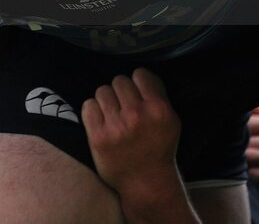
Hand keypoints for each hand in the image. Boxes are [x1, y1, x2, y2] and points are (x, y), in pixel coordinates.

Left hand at [82, 69, 184, 203]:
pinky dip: (93, 111)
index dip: (137, 82)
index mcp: (158, 110)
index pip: (140, 74)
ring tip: (112, 114)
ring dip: (106, 100)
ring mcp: (116, 126)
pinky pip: (88, 105)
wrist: (146, 183)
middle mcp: (137, 115)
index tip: (136, 92)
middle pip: (119, 81)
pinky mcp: (98, 136)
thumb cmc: (158, 149)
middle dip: (120, 92)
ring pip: (102, 91)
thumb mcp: (170, 122)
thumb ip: (157, 97)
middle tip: (123, 106)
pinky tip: (101, 121)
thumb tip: (138, 76)